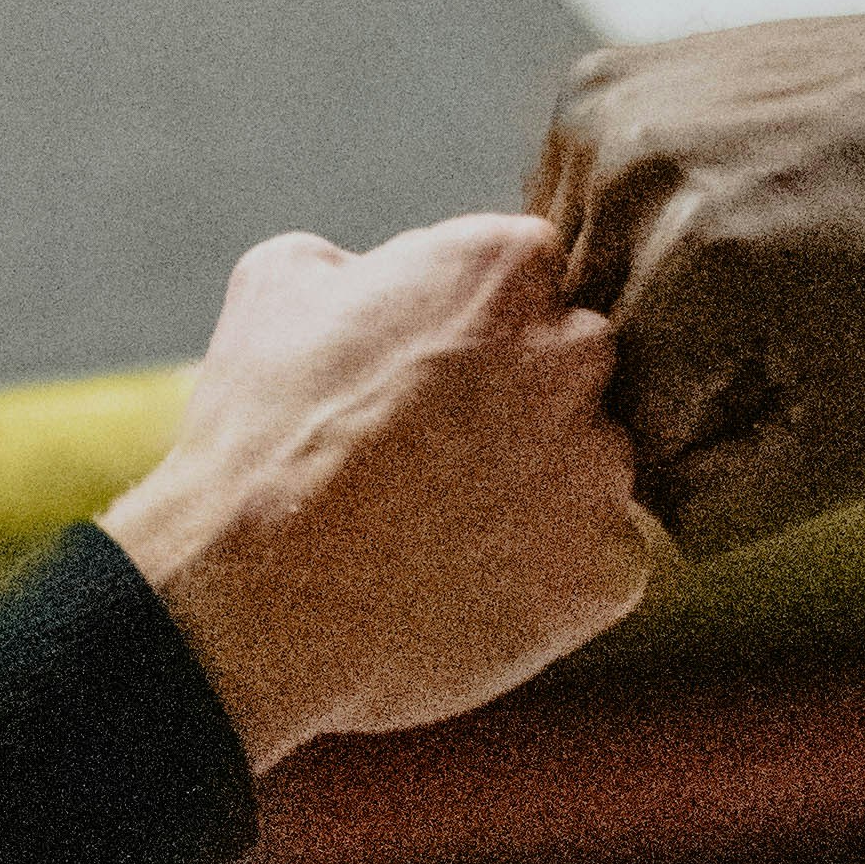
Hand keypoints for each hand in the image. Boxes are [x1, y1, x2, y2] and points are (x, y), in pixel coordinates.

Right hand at [102, 215, 650, 771]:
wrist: (252, 606)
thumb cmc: (256, 439)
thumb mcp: (276, 287)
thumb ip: (364, 257)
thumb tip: (386, 273)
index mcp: (505, 266)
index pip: (530, 277)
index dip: (475, 329)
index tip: (426, 377)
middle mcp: (577, 352)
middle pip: (577, 366)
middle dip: (522, 401)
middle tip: (435, 456)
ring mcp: (603, 464)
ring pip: (592, 466)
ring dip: (540, 489)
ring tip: (441, 529)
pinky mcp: (613, 565)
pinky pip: (601, 560)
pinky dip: (551, 575)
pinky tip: (471, 584)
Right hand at [529, 0, 864, 556]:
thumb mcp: (863, 437)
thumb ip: (728, 512)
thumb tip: (610, 535)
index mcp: (697, 265)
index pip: (617, 427)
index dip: (693, 439)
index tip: (769, 398)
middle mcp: (634, 176)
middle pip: (576, 355)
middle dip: (655, 375)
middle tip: (759, 337)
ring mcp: (607, 116)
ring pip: (559, 286)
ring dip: (627, 307)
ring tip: (738, 277)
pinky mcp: (595, 83)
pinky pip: (561, 210)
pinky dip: (617, 237)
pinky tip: (709, 219)